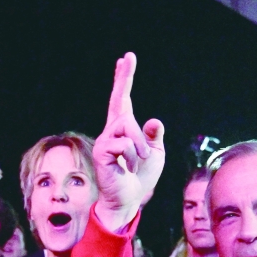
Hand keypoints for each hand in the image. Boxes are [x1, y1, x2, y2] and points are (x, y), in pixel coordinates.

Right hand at [93, 53, 164, 230]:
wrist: (130, 200)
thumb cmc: (141, 178)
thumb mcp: (155, 154)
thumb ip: (153, 137)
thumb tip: (152, 120)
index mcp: (124, 130)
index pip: (123, 100)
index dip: (123, 80)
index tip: (125, 59)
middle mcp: (111, 130)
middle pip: (120, 100)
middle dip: (124, 77)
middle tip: (128, 56)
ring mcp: (104, 140)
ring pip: (128, 125)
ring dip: (141, 146)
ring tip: (140, 161)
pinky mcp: (101, 151)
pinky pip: (124, 144)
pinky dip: (134, 156)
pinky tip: (128, 167)